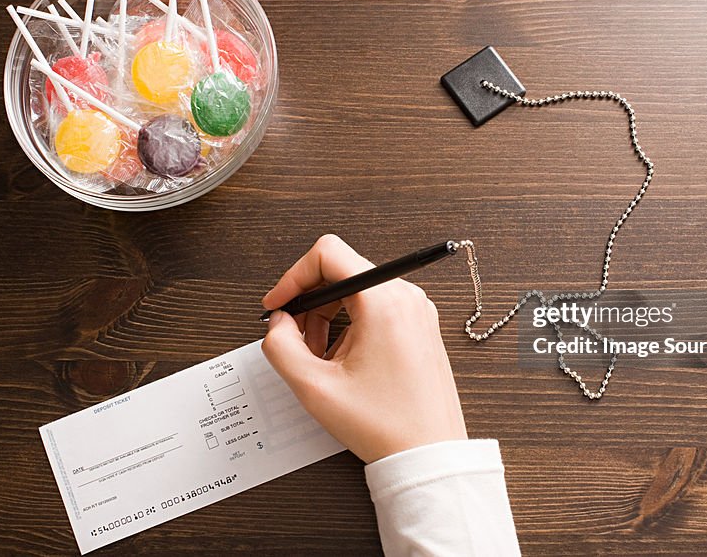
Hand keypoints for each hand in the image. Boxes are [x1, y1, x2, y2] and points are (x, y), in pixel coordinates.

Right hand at [261, 234, 467, 462]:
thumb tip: (277, 323)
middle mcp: (406, 296)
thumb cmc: (385, 424)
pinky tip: (342, 360)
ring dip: (327, 316)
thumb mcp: (315, 388)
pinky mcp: (420, 325)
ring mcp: (417, 310)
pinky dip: (350, 324)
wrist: (429, 453)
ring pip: (357, 290)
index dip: (293, 276)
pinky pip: (376, 307)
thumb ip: (281, 347)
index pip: (328, 253)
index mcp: (384, 301)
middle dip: (309, 302)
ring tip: (318, 357)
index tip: (278, 305)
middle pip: (342, 270)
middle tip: (294, 339)